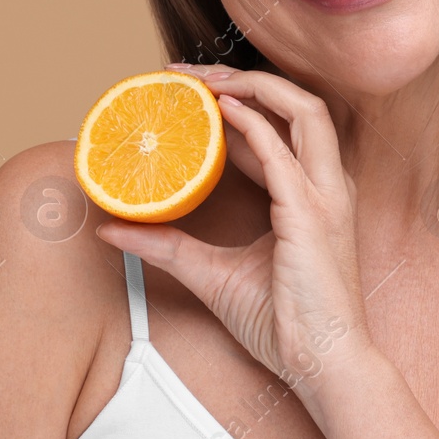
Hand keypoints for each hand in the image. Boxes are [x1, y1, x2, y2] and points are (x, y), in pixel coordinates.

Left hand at [94, 64, 369, 398]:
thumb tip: (110, 226)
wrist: (322, 363)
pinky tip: (219, 111)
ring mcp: (326, 196)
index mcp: (314, 195)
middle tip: (191, 75)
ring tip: (205, 80)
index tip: (193, 95)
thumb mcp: (212, 274)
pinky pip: (282, 152)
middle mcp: (328, 186)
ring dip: (254, 86)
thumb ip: (167, 245)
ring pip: (304, 111)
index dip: (241, 105)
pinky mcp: (312, 213)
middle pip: (301, 105)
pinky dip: (252, 123)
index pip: (282, 131)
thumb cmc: (284, 323)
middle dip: (248, 79)